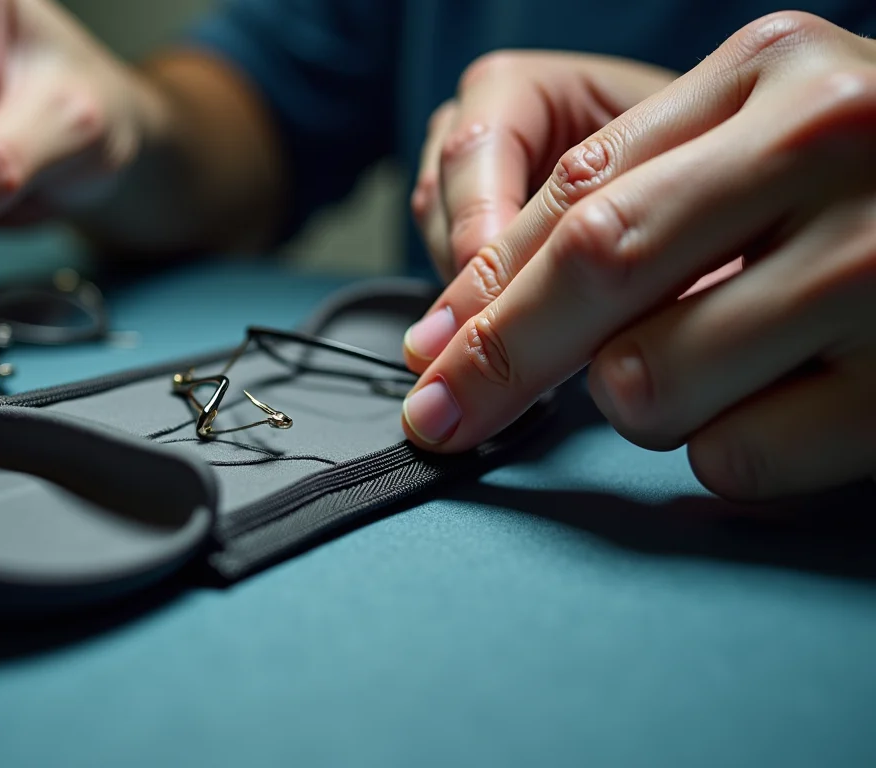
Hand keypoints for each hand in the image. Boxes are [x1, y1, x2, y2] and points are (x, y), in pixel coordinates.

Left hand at [401, 11, 875, 500]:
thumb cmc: (873, 190)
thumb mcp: (761, 145)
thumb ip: (628, 200)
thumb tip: (456, 324)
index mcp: (774, 70)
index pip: (575, 195)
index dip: (479, 293)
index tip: (424, 363)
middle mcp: (836, 139)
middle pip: (597, 269)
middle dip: (499, 361)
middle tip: (439, 424)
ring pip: (653, 382)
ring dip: (649, 404)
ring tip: (729, 365)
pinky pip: (737, 459)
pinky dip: (735, 454)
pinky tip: (796, 406)